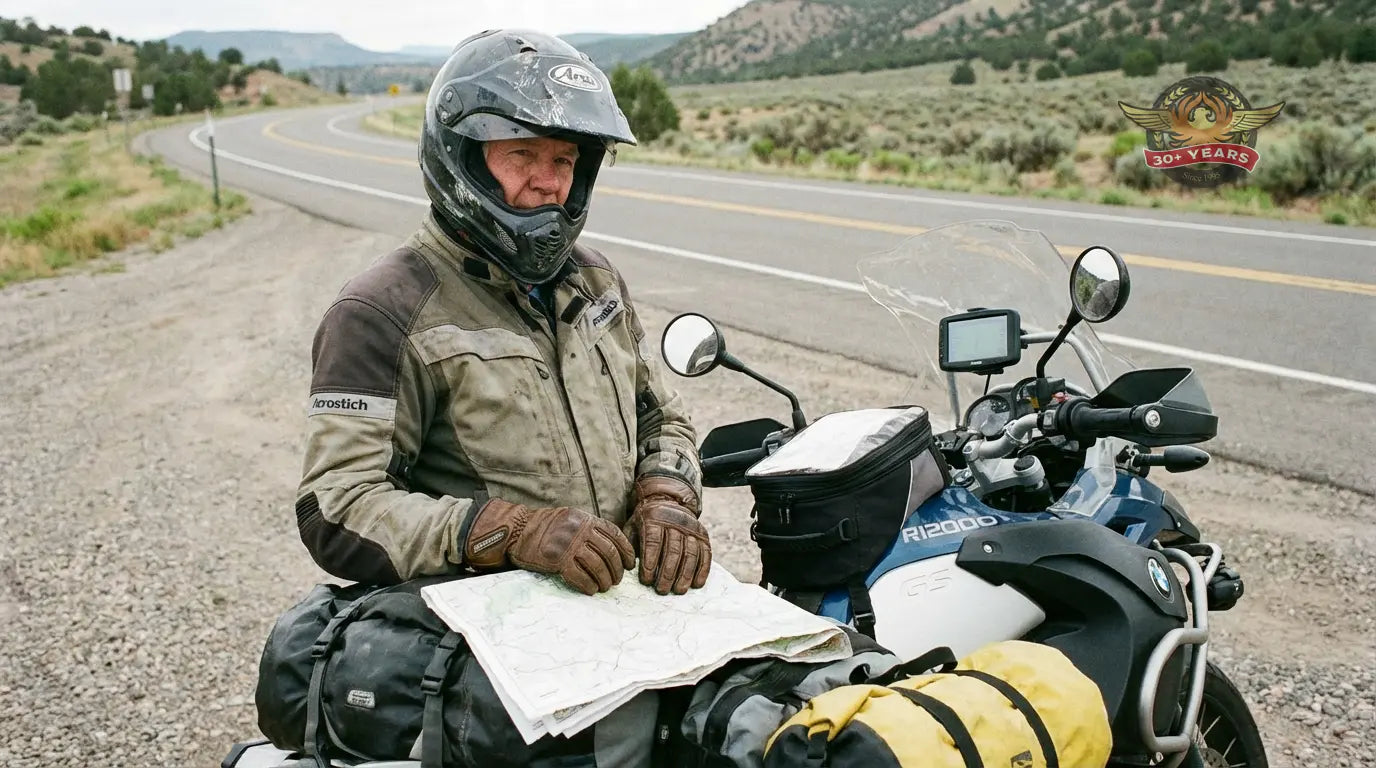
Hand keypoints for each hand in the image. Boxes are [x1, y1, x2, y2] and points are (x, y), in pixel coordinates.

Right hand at [463, 499, 635, 594]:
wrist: (518, 530)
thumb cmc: (546, 526)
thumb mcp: (571, 518)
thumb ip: (590, 528)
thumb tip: (612, 547)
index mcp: (586, 519)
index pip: (615, 535)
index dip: (626, 552)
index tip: (629, 565)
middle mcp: (580, 530)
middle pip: (609, 553)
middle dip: (616, 570)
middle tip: (616, 580)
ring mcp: (569, 545)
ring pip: (597, 566)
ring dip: (604, 580)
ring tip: (605, 587)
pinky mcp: (557, 560)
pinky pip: (580, 577)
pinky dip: (588, 586)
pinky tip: (591, 590)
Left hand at [624, 475, 711, 594]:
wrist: (668, 502)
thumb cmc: (646, 521)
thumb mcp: (634, 525)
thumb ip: (630, 543)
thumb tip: (629, 566)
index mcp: (654, 518)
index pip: (653, 542)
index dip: (650, 562)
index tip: (646, 581)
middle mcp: (675, 522)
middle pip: (673, 550)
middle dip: (667, 573)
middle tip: (661, 590)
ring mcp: (692, 529)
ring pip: (690, 554)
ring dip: (685, 575)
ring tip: (678, 591)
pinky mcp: (703, 536)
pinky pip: (705, 554)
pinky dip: (702, 570)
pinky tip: (696, 584)